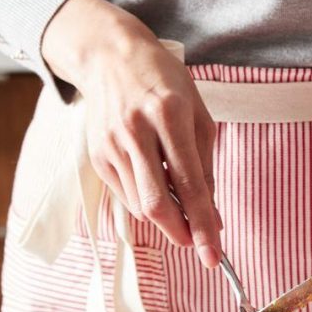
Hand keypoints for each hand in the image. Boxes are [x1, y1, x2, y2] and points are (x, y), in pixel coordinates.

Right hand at [42, 0, 221, 267]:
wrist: (110, 56)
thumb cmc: (165, 82)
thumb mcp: (199, 114)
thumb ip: (206, 165)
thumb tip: (212, 214)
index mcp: (169, 115)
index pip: (190, 184)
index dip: (204, 224)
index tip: (214, 254)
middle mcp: (136, 131)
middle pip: (156, 204)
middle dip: (180, 232)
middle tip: (197, 243)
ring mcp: (111, 145)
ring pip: (140, 204)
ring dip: (165, 216)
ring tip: (180, 202)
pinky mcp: (97, 155)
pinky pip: (126, 194)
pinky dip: (146, 201)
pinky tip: (156, 182)